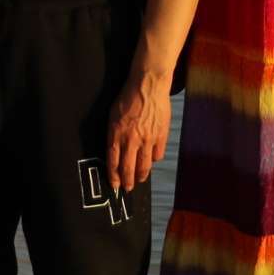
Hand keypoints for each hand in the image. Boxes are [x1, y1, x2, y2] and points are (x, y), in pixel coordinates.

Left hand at [106, 70, 169, 192]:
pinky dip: (154, 160)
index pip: (113, 161)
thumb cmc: (128, 97)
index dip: (113, 176)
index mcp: (116, 134)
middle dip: (127, 182)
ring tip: (139, 180)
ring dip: (141, 176)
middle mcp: (131, 139)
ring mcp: (147, 139)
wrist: (148, 85)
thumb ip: (113, 134)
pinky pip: (157, 155)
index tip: (114, 184)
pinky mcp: (161, 136)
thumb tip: (115, 152)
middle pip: (128, 168)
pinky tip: (151, 160)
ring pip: (144, 165)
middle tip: (127, 189)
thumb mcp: (113, 115)